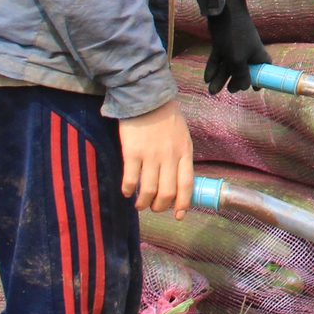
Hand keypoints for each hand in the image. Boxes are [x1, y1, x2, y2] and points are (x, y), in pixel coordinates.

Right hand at [120, 100, 193, 218]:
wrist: (146, 97)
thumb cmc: (165, 117)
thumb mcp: (182, 136)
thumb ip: (181, 157)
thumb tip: (178, 180)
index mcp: (184, 152)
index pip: (187, 185)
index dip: (183, 203)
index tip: (179, 215)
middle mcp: (169, 157)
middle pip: (167, 193)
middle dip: (160, 207)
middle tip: (154, 209)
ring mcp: (150, 156)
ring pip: (148, 191)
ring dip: (143, 202)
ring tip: (139, 204)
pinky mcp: (132, 153)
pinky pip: (130, 179)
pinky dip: (128, 190)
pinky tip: (127, 192)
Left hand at [203, 0, 270, 94]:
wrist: (223, 13)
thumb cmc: (235, 37)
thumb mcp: (238, 59)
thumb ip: (241, 75)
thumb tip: (245, 87)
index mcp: (257, 55)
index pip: (263, 68)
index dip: (260, 79)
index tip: (256, 89)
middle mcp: (247, 52)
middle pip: (242, 70)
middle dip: (234, 82)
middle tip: (228, 91)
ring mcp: (234, 47)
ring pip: (228, 65)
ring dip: (220, 78)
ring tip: (211, 91)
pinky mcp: (223, 43)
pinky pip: (219, 59)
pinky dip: (214, 67)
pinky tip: (207, 78)